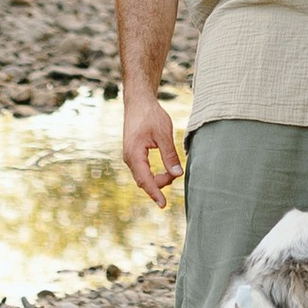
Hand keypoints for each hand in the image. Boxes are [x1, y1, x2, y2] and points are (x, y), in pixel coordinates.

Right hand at [122, 92, 182, 210]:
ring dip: (157, 178)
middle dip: (160, 183)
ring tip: (172, 171)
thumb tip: (178, 174)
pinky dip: (154, 173)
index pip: (145, 180)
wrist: (138, 102)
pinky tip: (165, 170)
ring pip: (143, 176)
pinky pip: (143, 170)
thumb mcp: (164, 134)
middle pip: (144, 180)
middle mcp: (129, 158)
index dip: (155, 193)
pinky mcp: (134, 154)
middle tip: (176, 175)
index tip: (163, 204)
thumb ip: (170, 155)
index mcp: (134, 154)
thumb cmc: (150, 115)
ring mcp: (130, 156)